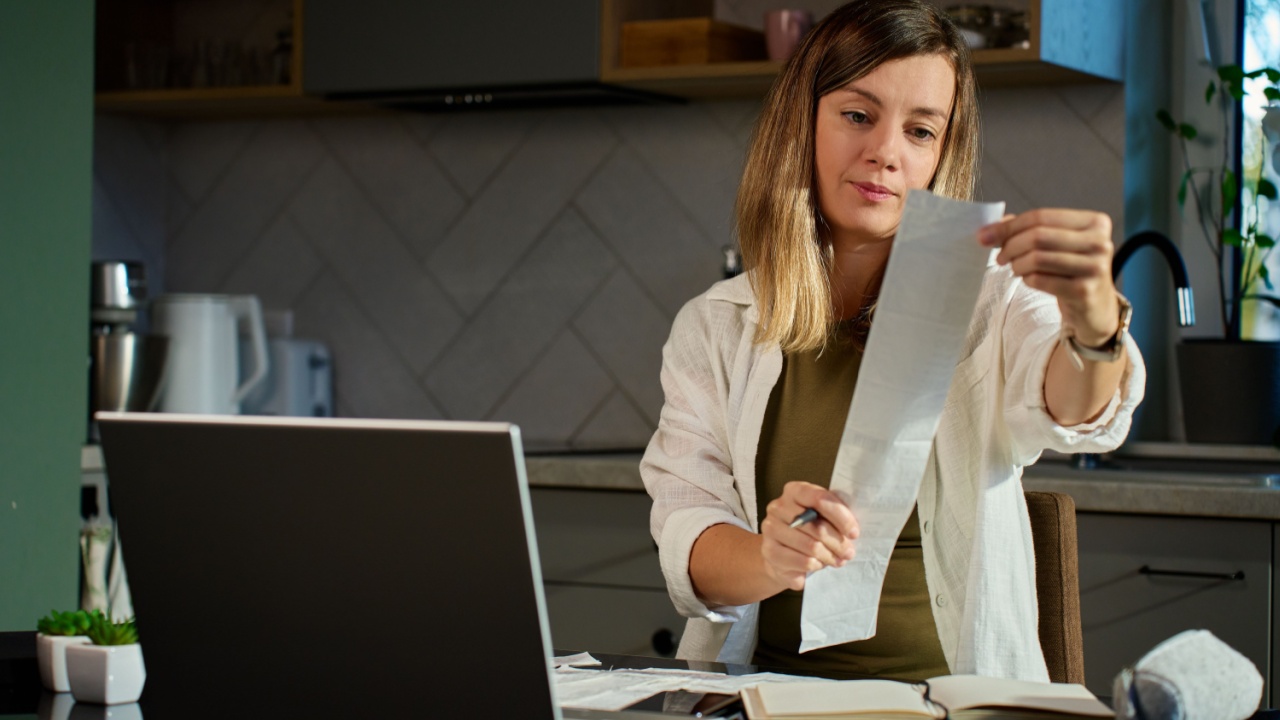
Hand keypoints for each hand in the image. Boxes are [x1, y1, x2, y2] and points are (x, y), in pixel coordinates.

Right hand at [759, 481, 858, 590]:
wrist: (782, 552)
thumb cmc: (808, 530)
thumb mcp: (822, 516)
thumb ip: (835, 515)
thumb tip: (853, 530)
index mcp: (794, 491)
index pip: (820, 499)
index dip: (841, 517)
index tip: (854, 533)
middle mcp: (778, 507)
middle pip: (817, 526)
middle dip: (838, 542)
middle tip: (849, 553)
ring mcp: (771, 529)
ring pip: (812, 547)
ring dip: (830, 556)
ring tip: (837, 560)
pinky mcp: (769, 551)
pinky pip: (803, 561)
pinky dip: (817, 565)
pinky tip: (819, 564)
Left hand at [979, 209, 1120, 346]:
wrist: (1094, 306)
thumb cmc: (1070, 269)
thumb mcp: (1055, 244)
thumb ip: (1025, 230)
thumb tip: (990, 230)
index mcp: (1095, 222)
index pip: (1041, 216)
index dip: (1009, 226)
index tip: (985, 236)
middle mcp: (1100, 242)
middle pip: (1038, 236)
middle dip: (1010, 246)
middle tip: (1000, 257)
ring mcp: (1095, 268)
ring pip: (1037, 258)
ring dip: (1017, 264)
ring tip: (1015, 269)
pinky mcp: (1084, 291)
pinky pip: (1040, 280)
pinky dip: (1027, 279)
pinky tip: (1029, 280)